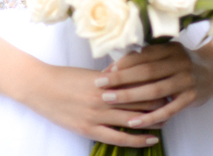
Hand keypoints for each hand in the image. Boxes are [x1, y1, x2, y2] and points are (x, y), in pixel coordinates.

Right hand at [21, 64, 164, 147]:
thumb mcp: (88, 74)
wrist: (38, 86)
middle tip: (174, 103)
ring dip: (153, 121)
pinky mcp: (89, 129)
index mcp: (105, 82)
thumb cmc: (62, 78)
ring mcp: (97, 115)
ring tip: (167, 121)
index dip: (156, 86)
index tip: (168, 86)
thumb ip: (109, 78)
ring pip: (133, 120)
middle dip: (159, 103)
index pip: (138, 84)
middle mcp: (104, 97)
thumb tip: (127, 75)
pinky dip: (136, 139)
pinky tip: (150, 139)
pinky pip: (119, 137)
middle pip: (140, 102)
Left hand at [96, 43, 212, 127]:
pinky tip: (134, 121)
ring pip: (154, 91)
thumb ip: (146, 56)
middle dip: (120, 79)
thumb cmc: (182, 61)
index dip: (121, 63)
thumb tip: (115, 64)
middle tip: (100, 85)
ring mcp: (186, 81)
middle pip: (145, 72)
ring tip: (110, 100)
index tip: (104, 71)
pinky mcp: (191, 98)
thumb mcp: (167, 52)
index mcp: (169, 49)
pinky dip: (150, 116)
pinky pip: (168, 110)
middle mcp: (178, 63)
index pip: (141, 56)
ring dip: (130, 96)